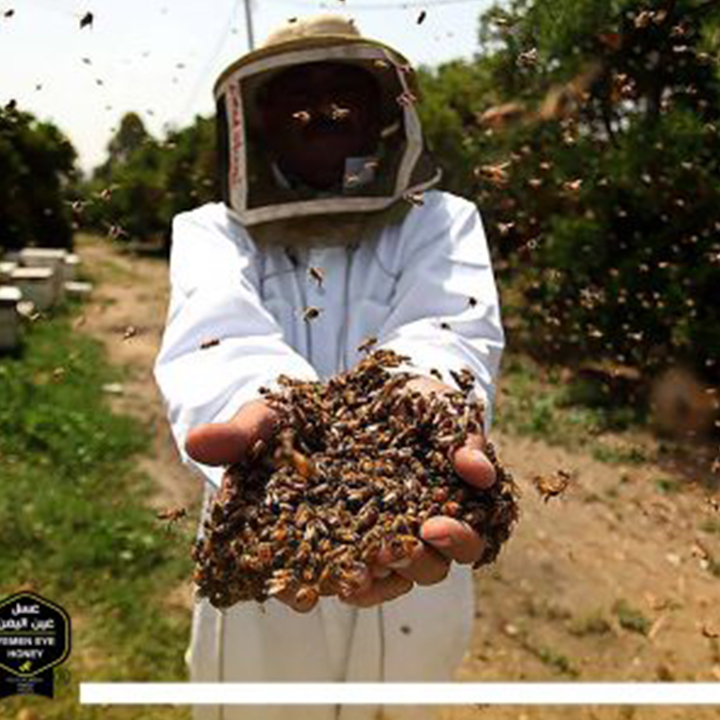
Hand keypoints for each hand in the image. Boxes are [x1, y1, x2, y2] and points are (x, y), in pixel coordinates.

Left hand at [340, 375, 495, 607]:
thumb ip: (464, 438)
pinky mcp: (356, 537)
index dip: (457, 539)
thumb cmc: (415, 399)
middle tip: (393, 548)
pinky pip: (360, 577)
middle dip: (416, 561)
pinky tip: (340, 581)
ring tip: (363, 567)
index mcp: (457, 504)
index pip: (470, 538)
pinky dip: (354, 584)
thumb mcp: (440, 407)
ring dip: (383, 577)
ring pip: (396, 577)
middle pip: (433, 566)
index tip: (433, 526)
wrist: (366, 391)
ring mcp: (390, 535)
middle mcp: (426, 528)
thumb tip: (481, 473)